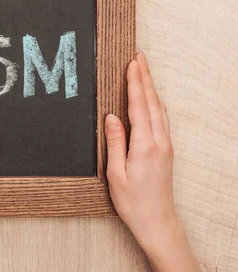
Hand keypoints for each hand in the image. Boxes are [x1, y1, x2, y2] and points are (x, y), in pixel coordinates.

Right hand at [105, 52, 197, 270]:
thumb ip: (114, 142)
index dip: (135, 82)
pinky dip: (155, 102)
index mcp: (144, 145)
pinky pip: (162, 118)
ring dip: (151, 87)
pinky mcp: (166, 150)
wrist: (157, 221)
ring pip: (158, 108)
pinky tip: (152, 98)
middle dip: (144, 77)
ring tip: (144, 71)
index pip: (138, 106)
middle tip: (139, 57)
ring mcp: (166, 145)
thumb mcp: (115, 173)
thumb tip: (111, 117)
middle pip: (151, 101)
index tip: (132, 63)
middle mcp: (159, 141)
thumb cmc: (133, 201)